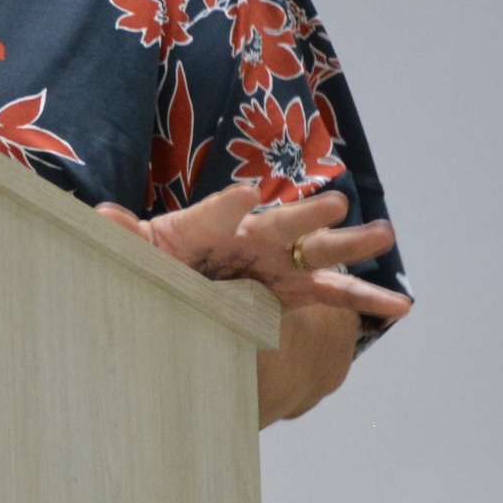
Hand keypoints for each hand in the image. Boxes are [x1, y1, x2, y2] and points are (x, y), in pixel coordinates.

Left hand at [98, 182, 410, 326]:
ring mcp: (278, 263)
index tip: (246, 195)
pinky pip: (335, 295)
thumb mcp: (140, 254)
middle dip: (306, 214)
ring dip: (352, 244)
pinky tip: (401, 307)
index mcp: (210, 225)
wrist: (181, 283)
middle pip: (282, 223)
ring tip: (387, 234)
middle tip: (334, 204)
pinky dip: (368, 300)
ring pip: (320, 252)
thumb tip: (101, 218)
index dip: (229, 206)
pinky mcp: (294, 290)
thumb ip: (126, 239)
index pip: (218, 213)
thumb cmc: (160, 262)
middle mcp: (251, 238)